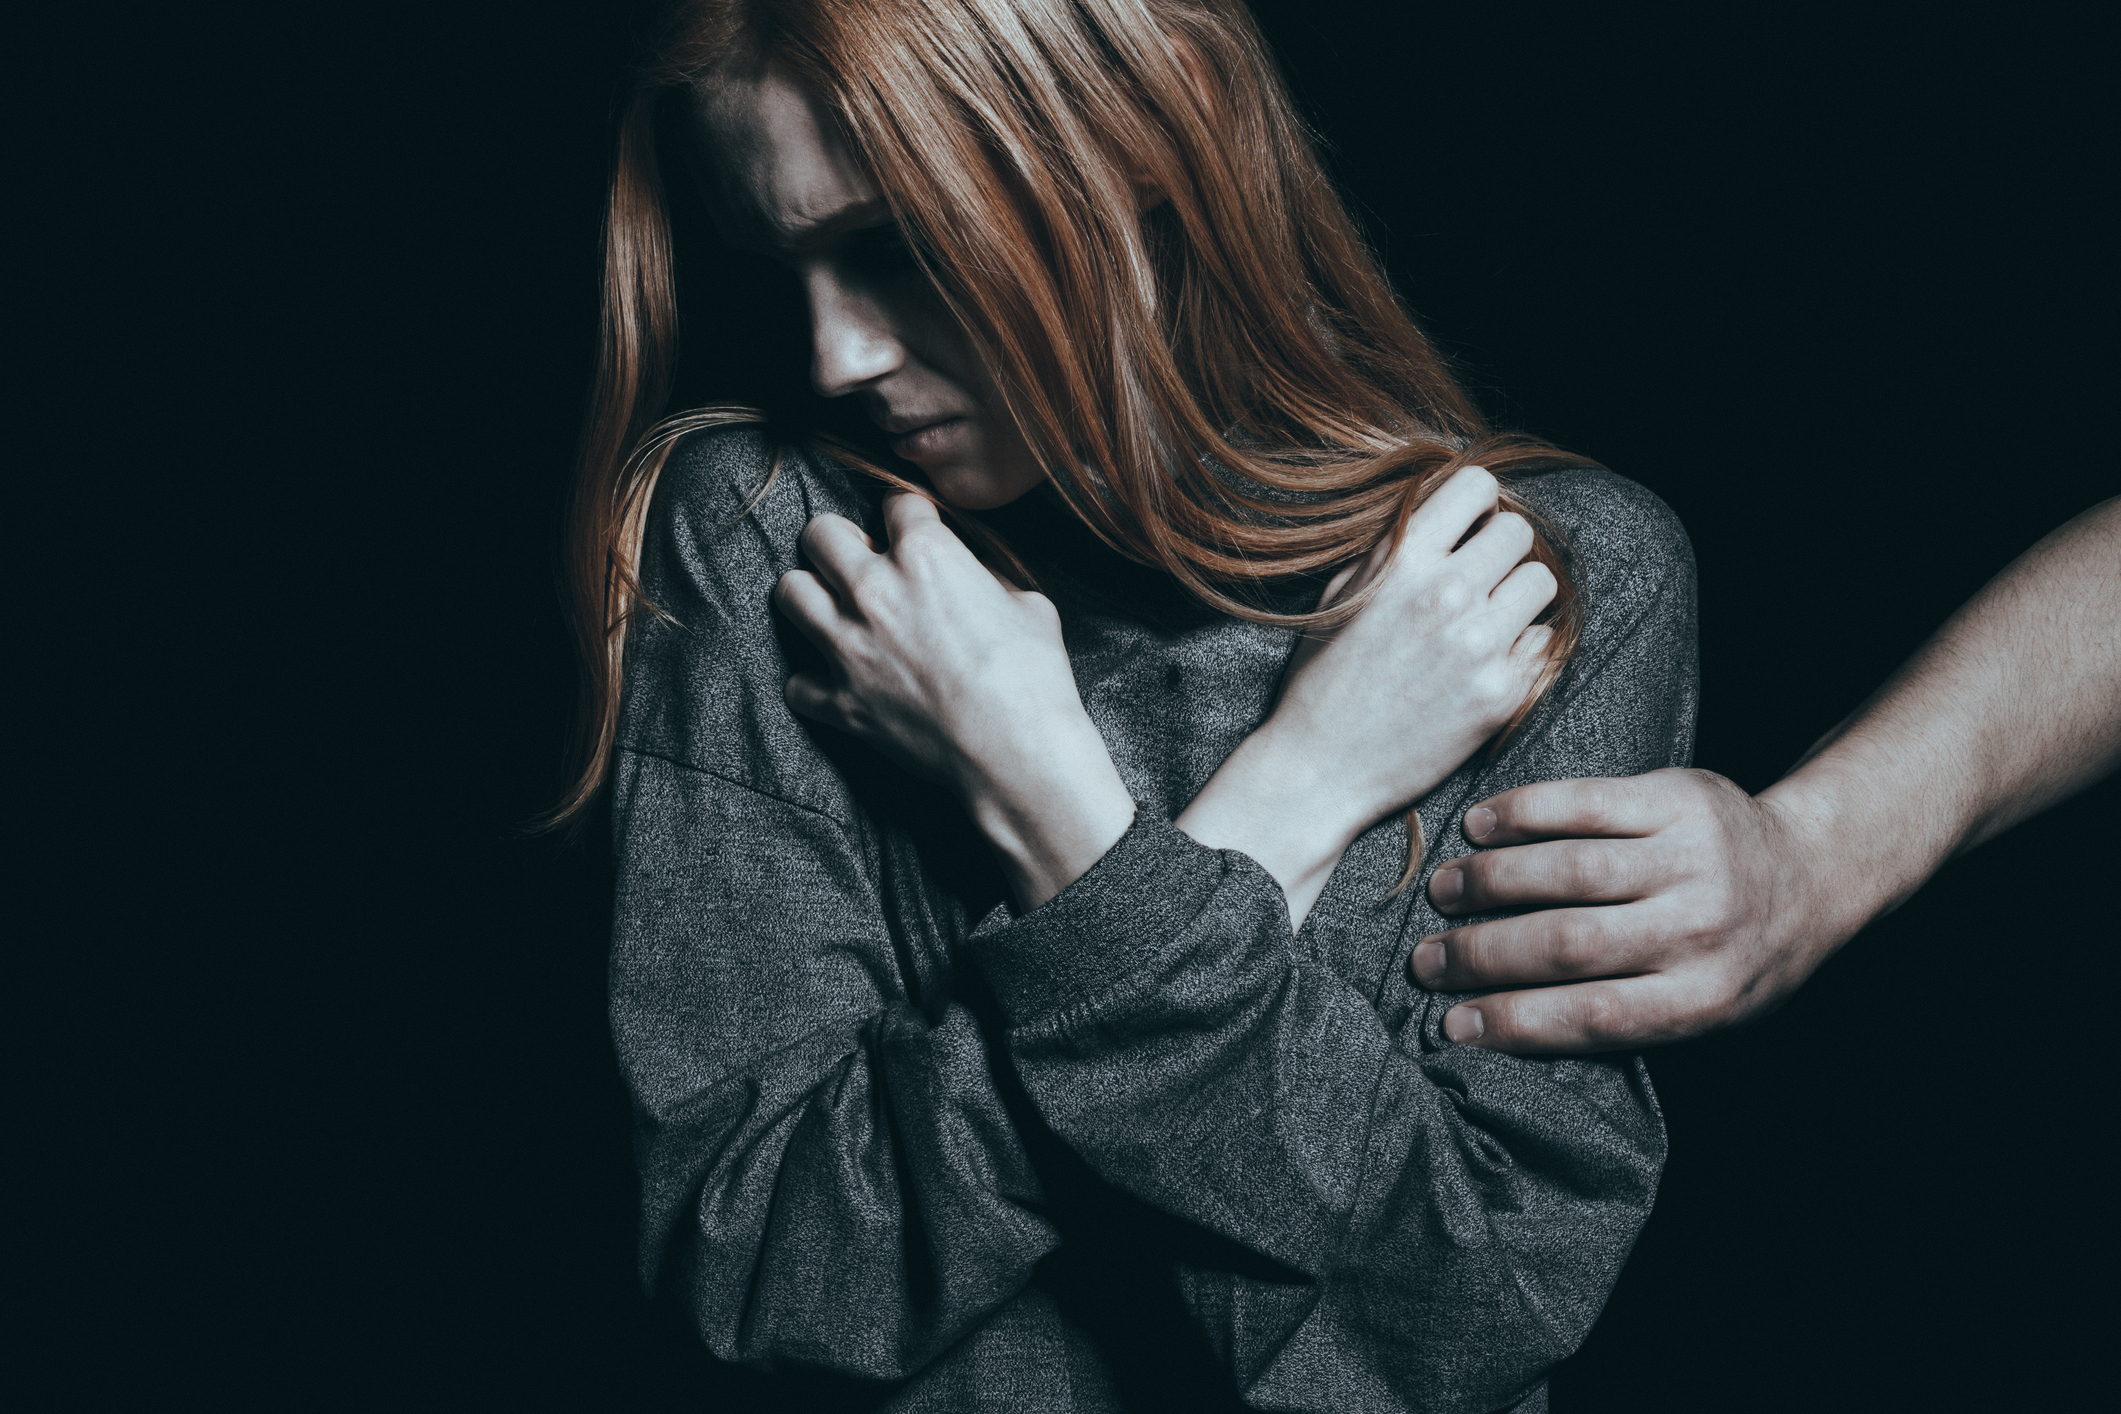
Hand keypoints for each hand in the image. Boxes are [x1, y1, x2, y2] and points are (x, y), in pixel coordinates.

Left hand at [774, 493, 1133, 908]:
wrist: (1015, 750)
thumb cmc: (1032, 676)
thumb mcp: (1026, 603)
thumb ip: (983, 577)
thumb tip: (967, 576)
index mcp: (926, 555)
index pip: (896, 503)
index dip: (908, 516)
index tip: (913, 531)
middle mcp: (874, 590)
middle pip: (819, 534)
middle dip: (839, 542)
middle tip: (860, 563)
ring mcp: (848, 646)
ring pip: (789, 593)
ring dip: (810, 596)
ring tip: (834, 610)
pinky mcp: (840, 700)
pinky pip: (797, 682)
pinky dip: (814, 682)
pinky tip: (839, 681)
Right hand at [1178, 465, 1560, 925]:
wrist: (1322, 767)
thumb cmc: (1324, 677)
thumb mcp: (1342, 592)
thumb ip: (1394, 545)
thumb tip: (1445, 507)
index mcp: (1402, 561)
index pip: (1478, 485)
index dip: (1476, 504)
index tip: (1467, 529)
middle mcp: (1446, 594)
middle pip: (1520, 531)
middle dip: (1500, 550)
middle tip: (1478, 579)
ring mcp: (1480, 645)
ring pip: (1541, 583)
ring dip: (1517, 595)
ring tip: (1486, 619)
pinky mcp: (1503, 692)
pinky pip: (1542, 640)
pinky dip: (1519, 646)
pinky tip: (1482, 663)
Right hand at [1407, 769, 1861, 1050]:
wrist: (1813, 871)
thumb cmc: (1739, 956)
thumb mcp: (1702, 1009)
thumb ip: (1622, 1018)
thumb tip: (1501, 1028)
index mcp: (1704, 999)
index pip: (1591, 1016)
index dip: (1514, 1022)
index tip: (1451, 1025)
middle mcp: (1701, 930)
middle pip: (1570, 943)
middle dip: (1483, 954)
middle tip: (1427, 959)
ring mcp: (1693, 858)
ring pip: (1571, 870)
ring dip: (1492, 881)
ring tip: (1444, 891)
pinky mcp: (1680, 798)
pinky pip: (1589, 802)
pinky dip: (1525, 813)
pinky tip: (1480, 825)